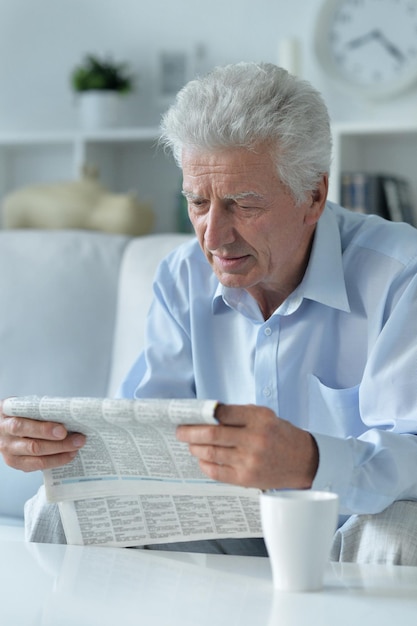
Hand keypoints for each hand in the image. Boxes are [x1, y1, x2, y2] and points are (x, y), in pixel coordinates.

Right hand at [0, 400, 85, 471]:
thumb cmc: (18, 412)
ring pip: (37, 458)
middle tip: (78, 440)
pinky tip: (67, 455)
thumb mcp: (22, 405)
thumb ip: (38, 409)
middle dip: (59, 444)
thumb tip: (67, 413)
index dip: (44, 429)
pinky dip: (54, 461)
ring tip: (76, 448)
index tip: (63, 430)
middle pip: (33, 446)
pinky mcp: (16, 464)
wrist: (2, 424)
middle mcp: (5, 438)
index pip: (23, 426)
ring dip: (60, 454)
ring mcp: (9, 454)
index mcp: (5, 419)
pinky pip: (37, 466)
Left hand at [176, 403, 318, 489]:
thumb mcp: (264, 416)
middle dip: (190, 432)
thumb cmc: (280, 435)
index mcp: (259, 419)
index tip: (190, 414)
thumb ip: (238, 414)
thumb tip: (207, 415)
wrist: (303, 461)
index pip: (221, 413)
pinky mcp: (246, 478)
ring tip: (190, 444)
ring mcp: (249, 460)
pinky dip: (204, 464)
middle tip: (180, 431)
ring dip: (195, 448)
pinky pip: (217, 471)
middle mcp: (254, 439)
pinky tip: (202, 458)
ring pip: (211, 453)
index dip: (202, 413)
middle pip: (211, 434)